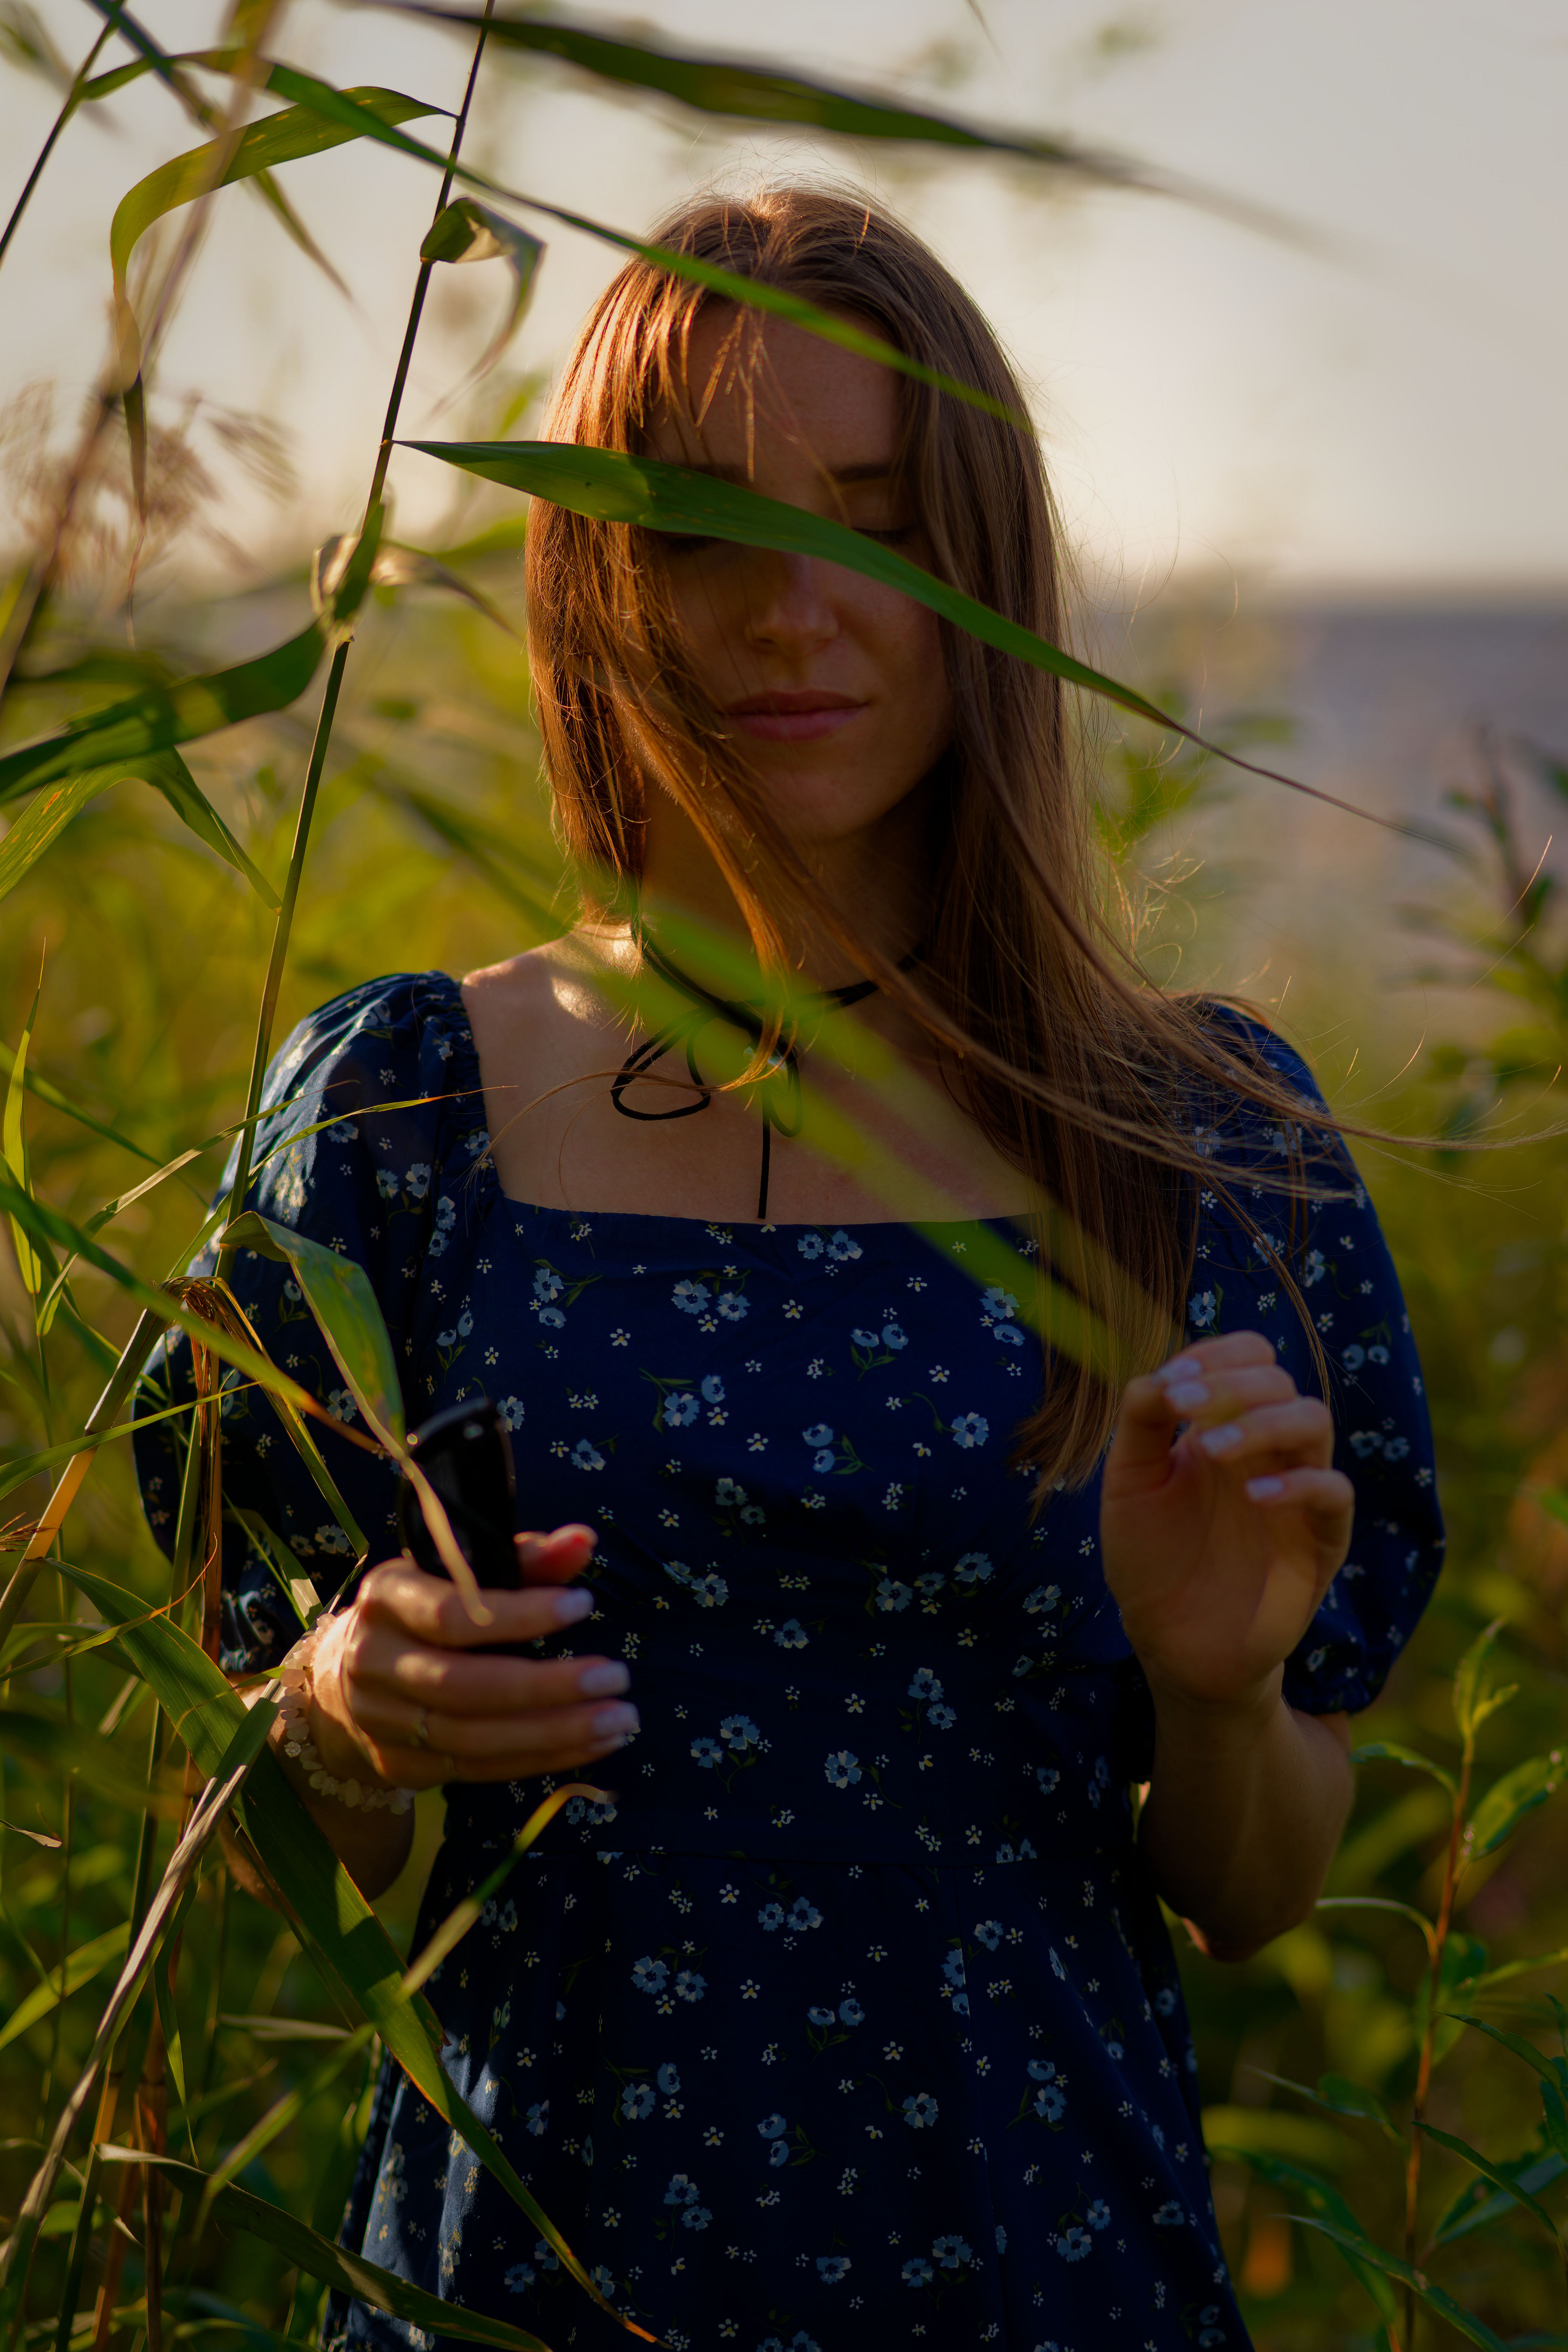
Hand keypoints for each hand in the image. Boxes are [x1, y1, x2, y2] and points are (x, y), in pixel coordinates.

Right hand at [305, 1523, 637, 1788]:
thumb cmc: (427, 1607)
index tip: (583, 1603)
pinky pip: (476, 1768)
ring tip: (619, 1719)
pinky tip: (592, 1744)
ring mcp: (381, 1720)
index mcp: (387, 1597)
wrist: (346, 1677)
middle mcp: (373, 1660)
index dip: (520, 1613)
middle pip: (463, 1685)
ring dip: (555, 1733)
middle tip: (616, 1677)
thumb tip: (583, 1541)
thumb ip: (525, 1558)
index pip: (453, 1614)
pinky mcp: (398, 1765)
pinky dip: (539, 1758)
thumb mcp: (463, 1570)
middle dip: (547, 1685)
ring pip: (472, 1738)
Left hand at [1100, 1331, 1353, 1714]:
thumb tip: (1159, 1373)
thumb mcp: (1129, 1484)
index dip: (1215, 1356)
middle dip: (1230, 1383)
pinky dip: (1300, 1484)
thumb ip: (1142, 1424)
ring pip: (1312, 1421)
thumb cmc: (1150, 1557)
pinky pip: (1334, 1493)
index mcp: (1223, 1424)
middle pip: (1279, 1381)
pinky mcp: (1320, 1541)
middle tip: (1181, 1406)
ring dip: (1262, 1422)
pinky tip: (1254, 1495)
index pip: (1247, 1358)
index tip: (1172, 1382)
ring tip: (1209, 1448)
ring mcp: (1297, 1491)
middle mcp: (1267, 1449)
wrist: (1172, 1642)